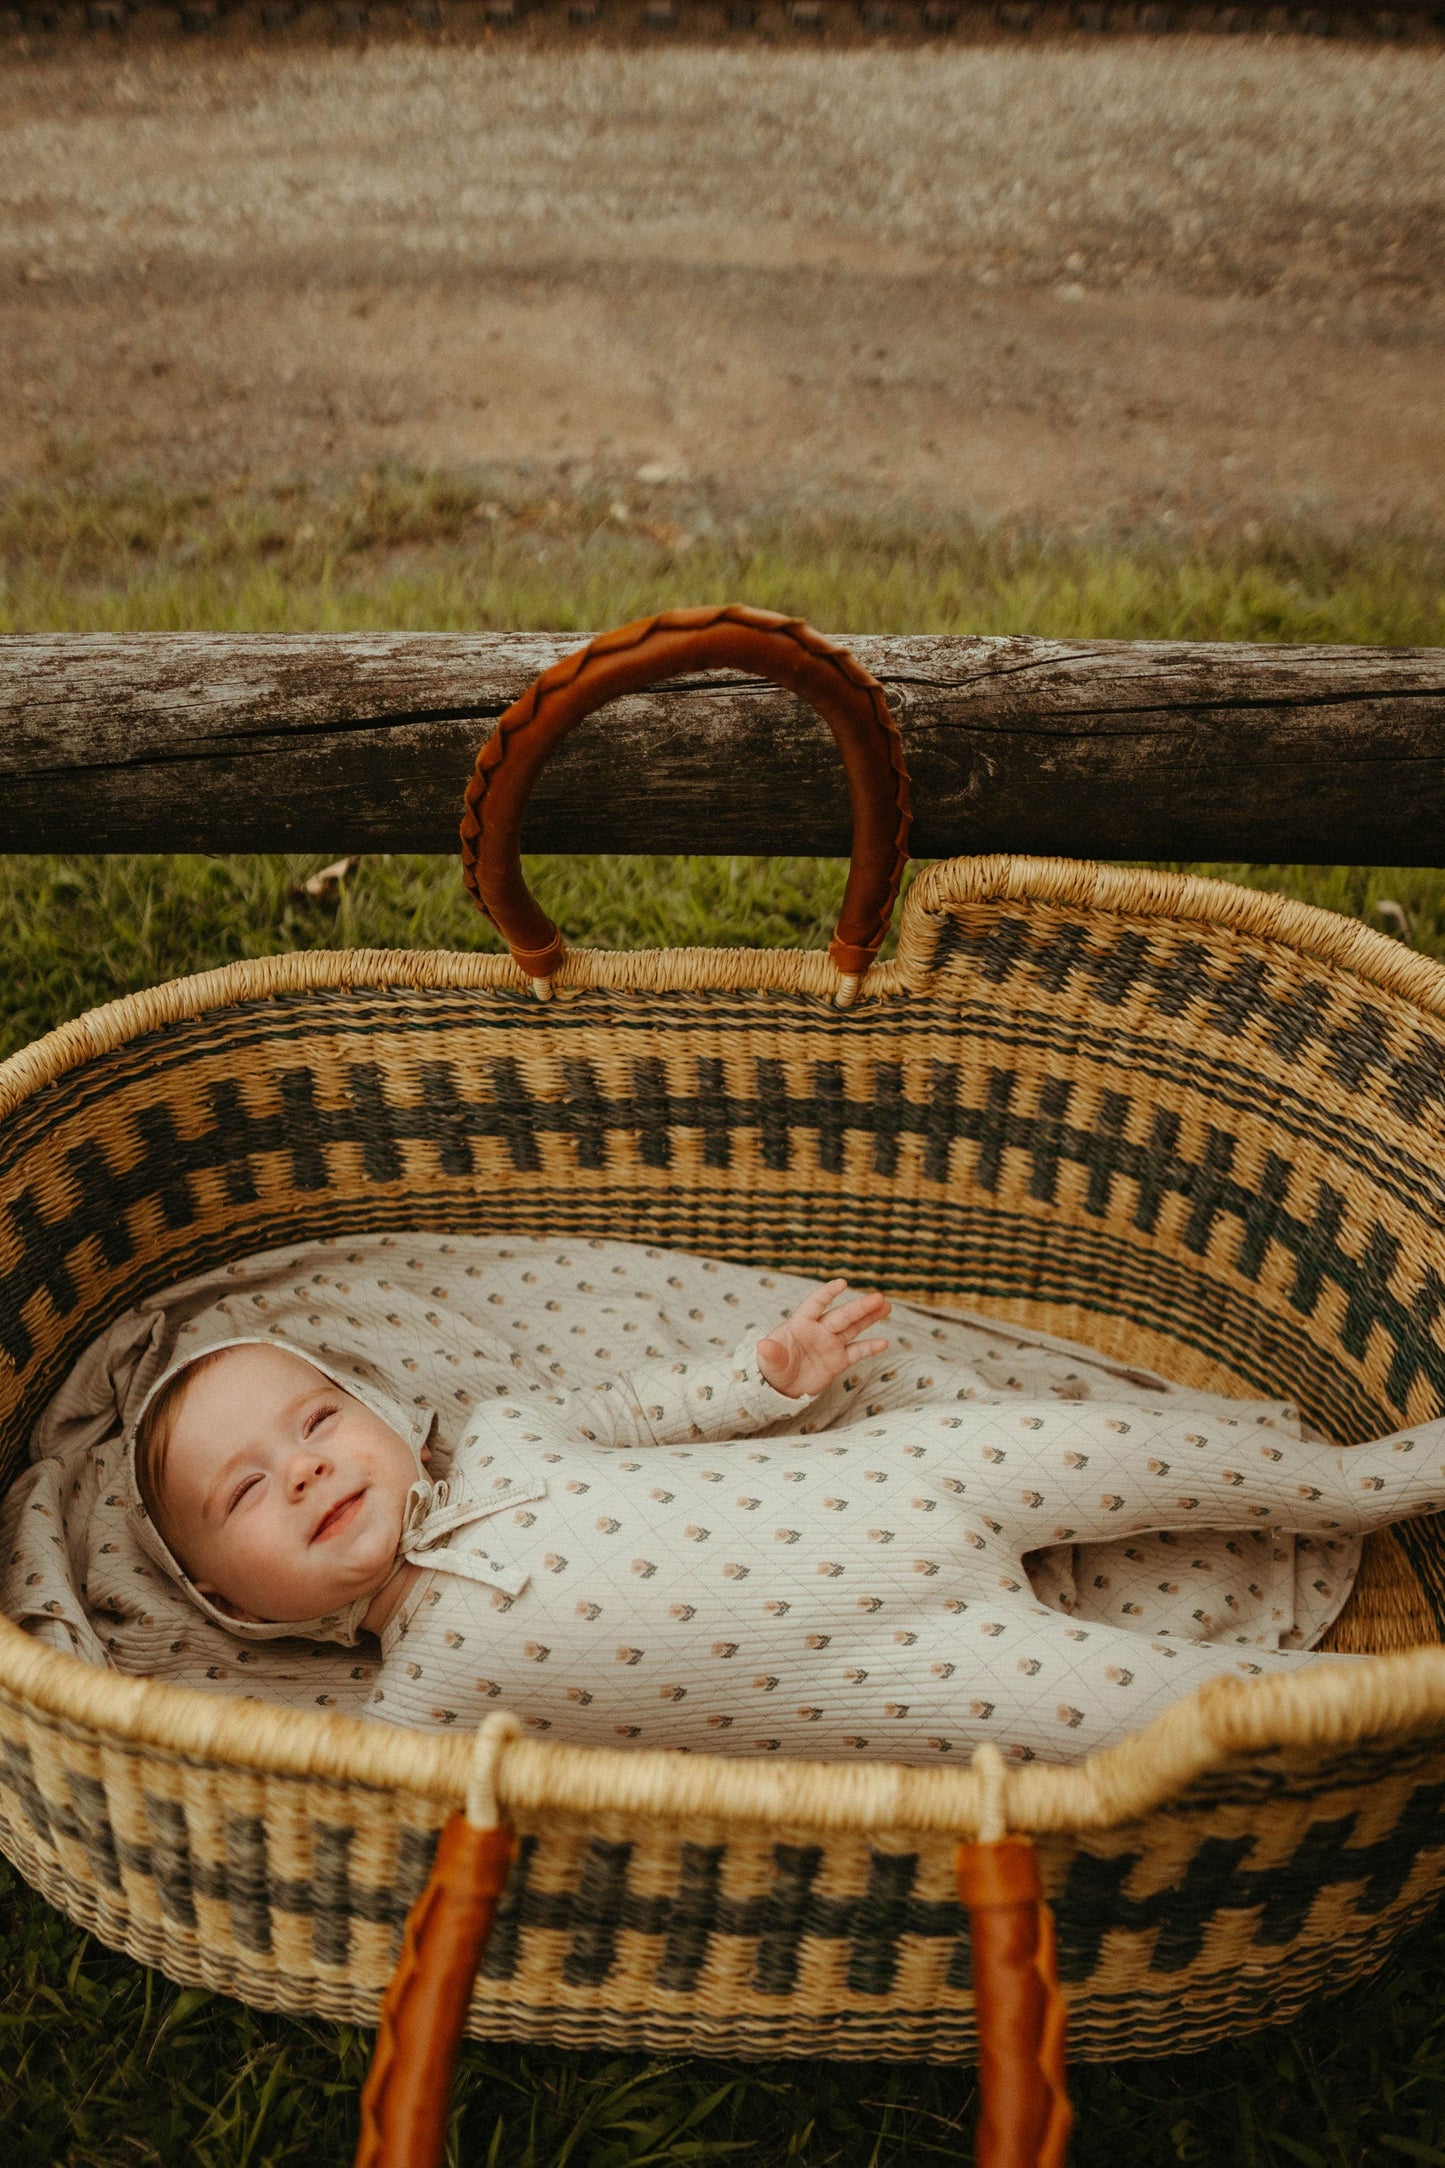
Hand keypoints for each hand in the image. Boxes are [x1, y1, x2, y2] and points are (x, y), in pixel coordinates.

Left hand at [756, 1279, 890, 1399]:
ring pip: (853, 1328)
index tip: (842, 1283)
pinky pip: (857, 1352)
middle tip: (878, 1297)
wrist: (781, 1388)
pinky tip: (884, 1343)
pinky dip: (870, 1348)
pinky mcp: (838, 1361)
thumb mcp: (770, 1361)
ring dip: (869, 1318)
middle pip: (842, 1315)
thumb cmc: (773, 1367)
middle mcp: (819, 1330)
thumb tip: (763, 1346)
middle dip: (860, 1307)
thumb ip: (771, 1353)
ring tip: (886, 1306)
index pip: (816, 1304)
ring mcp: (831, 1344)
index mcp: (801, 1324)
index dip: (828, 1293)